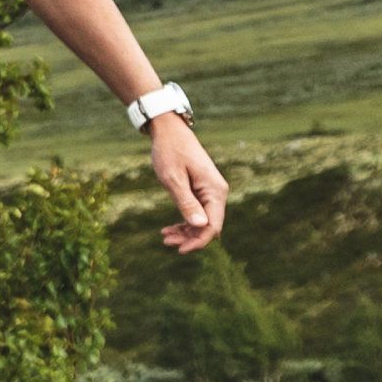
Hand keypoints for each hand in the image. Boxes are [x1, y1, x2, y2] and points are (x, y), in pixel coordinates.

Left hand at [150, 115, 229, 251]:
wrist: (169, 131)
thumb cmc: (170, 152)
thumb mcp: (173, 178)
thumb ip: (186, 202)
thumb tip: (201, 225)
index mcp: (214, 190)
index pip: (213, 225)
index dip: (199, 241)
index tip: (179, 249)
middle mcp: (217, 192)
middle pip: (209, 226)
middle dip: (190, 238)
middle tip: (166, 241)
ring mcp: (210, 192)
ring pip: (203, 221)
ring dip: (186, 232)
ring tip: (165, 236)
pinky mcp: (202, 191)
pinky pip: (198, 212)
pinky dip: (185, 222)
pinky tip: (169, 228)